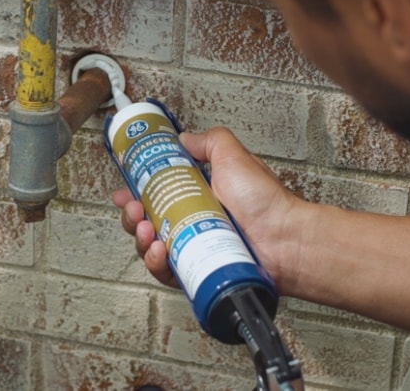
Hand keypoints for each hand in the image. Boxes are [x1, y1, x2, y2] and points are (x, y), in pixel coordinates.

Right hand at [113, 127, 305, 293]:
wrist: (285, 239)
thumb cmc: (265, 202)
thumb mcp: (234, 157)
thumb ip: (210, 142)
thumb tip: (184, 138)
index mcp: (197, 195)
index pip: (156, 193)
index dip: (136, 192)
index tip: (124, 191)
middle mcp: (192, 220)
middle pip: (147, 221)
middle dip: (132, 216)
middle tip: (135, 210)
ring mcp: (193, 247)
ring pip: (151, 246)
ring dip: (140, 238)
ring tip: (147, 230)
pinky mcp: (196, 271)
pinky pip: (167, 271)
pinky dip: (156, 262)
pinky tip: (159, 251)